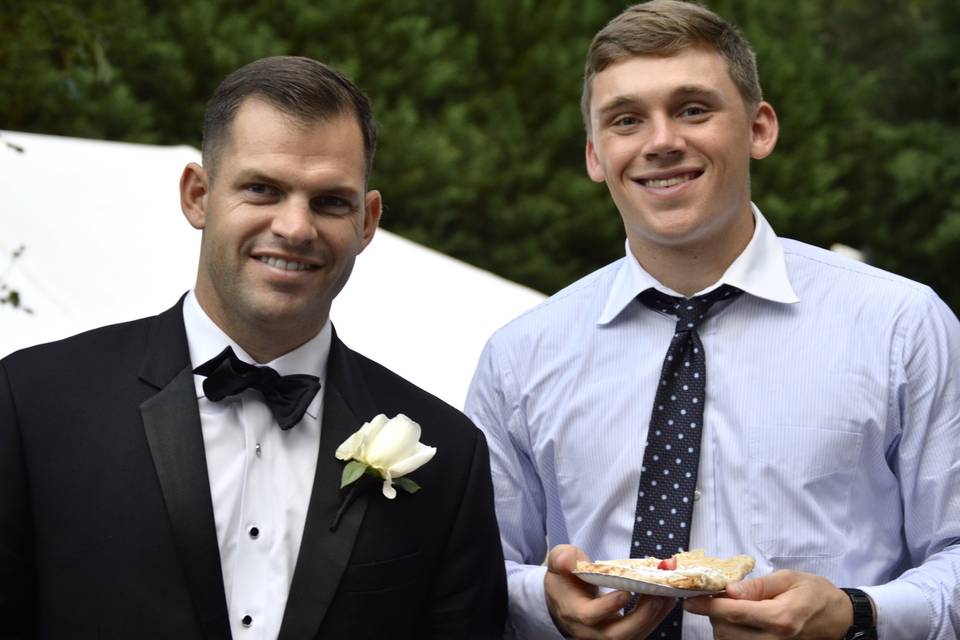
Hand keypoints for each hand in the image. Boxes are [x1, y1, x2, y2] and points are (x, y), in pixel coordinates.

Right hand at [545, 544, 673, 638]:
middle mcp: (589, 631)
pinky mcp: (619, 635)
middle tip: (658, 594)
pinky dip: (655, 618)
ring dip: (654, 617)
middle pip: (617, 635)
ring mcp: (605, 636)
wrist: (563, 599)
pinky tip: (666, 601)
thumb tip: (567, 561)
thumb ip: (562, 559)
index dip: (609, 606)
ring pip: (632, 637)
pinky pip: (640, 633)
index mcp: (573, 612)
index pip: (590, 616)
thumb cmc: (563, 578)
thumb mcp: (558, 562)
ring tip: (668, 594)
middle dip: (642, 616)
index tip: (626, 592)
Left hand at [683, 570, 852, 638]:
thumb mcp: (788, 579)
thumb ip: (756, 586)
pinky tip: (738, 623)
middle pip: (727, 632)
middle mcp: (776, 639)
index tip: (689, 601)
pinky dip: (734, 635)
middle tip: (715, 599)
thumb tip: (728, 590)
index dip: (707, 606)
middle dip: (714, 614)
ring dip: (722, 627)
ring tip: (729, 610)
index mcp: (779, 617)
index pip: (733, 613)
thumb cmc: (815, 592)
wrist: (841, 617)